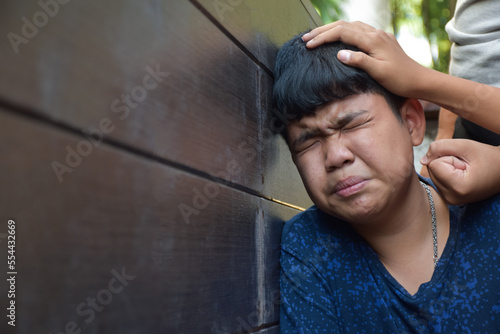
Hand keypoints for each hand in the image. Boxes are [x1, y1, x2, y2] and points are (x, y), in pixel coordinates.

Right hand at [302, 21, 428, 97]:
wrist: (419, 80)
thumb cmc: (400, 80)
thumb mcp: (379, 72)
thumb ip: (359, 61)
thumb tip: (339, 53)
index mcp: (373, 40)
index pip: (342, 33)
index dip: (323, 37)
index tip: (308, 45)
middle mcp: (375, 33)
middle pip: (344, 25)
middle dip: (323, 30)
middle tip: (306, 38)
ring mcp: (379, 35)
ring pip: (351, 25)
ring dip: (332, 29)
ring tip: (316, 36)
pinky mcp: (381, 40)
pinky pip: (358, 30)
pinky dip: (343, 31)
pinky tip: (338, 37)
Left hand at [420, 139, 499, 204]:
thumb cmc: (489, 157)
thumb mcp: (465, 145)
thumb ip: (440, 147)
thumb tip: (422, 159)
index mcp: (458, 187)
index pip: (433, 164)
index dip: (448, 157)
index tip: (465, 162)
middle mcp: (451, 198)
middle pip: (431, 170)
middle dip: (446, 162)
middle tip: (466, 165)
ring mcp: (450, 200)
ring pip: (433, 174)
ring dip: (447, 168)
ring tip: (466, 170)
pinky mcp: (448, 199)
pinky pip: (437, 179)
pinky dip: (447, 173)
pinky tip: (462, 175)